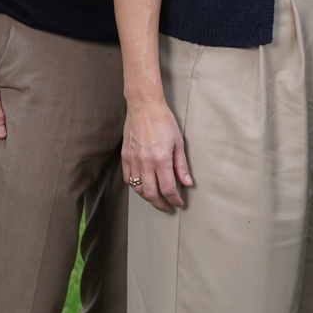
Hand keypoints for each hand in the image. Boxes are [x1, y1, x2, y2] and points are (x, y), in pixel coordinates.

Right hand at [122, 97, 192, 213]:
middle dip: (161, 204)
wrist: (144, 106)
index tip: (179, 203)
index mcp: (161, 159)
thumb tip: (187, 183)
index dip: (175, 200)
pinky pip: (128, 178)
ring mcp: (133, 160)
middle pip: (151, 194)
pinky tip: (143, 186)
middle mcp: (145, 162)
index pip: (168, 189)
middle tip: (168, 206)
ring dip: (148, 197)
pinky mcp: (125, 156)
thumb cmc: (163, 120)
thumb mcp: (178, 142)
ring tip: (157, 198)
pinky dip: (135, 186)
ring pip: (138, 189)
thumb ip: (181, 165)